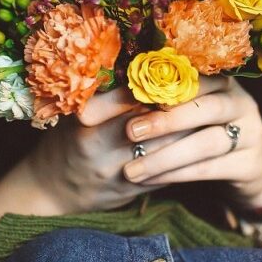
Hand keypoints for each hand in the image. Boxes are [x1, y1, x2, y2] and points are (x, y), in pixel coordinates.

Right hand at [24, 79, 233, 213]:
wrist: (48, 190)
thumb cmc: (66, 140)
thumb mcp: (74, 112)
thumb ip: (102, 94)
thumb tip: (142, 67)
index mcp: (85, 121)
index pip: (130, 98)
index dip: (159, 86)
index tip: (182, 72)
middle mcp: (99, 148)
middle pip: (153, 124)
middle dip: (182, 109)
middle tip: (209, 92)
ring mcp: (114, 173)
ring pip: (164, 151)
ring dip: (191, 135)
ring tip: (212, 117)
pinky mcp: (128, 194)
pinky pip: (165, 177)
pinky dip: (185, 162)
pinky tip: (202, 147)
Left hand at [121, 76, 261, 209]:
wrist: (249, 168)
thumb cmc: (205, 131)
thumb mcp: (187, 111)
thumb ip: (159, 102)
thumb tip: (102, 104)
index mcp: (220, 79)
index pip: (190, 76)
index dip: (156, 87)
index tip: (126, 98)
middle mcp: (239, 101)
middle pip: (205, 105)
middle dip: (164, 119)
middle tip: (129, 132)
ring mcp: (251, 132)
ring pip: (207, 142)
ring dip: (165, 155)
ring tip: (132, 169)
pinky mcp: (251, 163)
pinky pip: (211, 168)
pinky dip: (178, 174)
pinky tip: (152, 180)